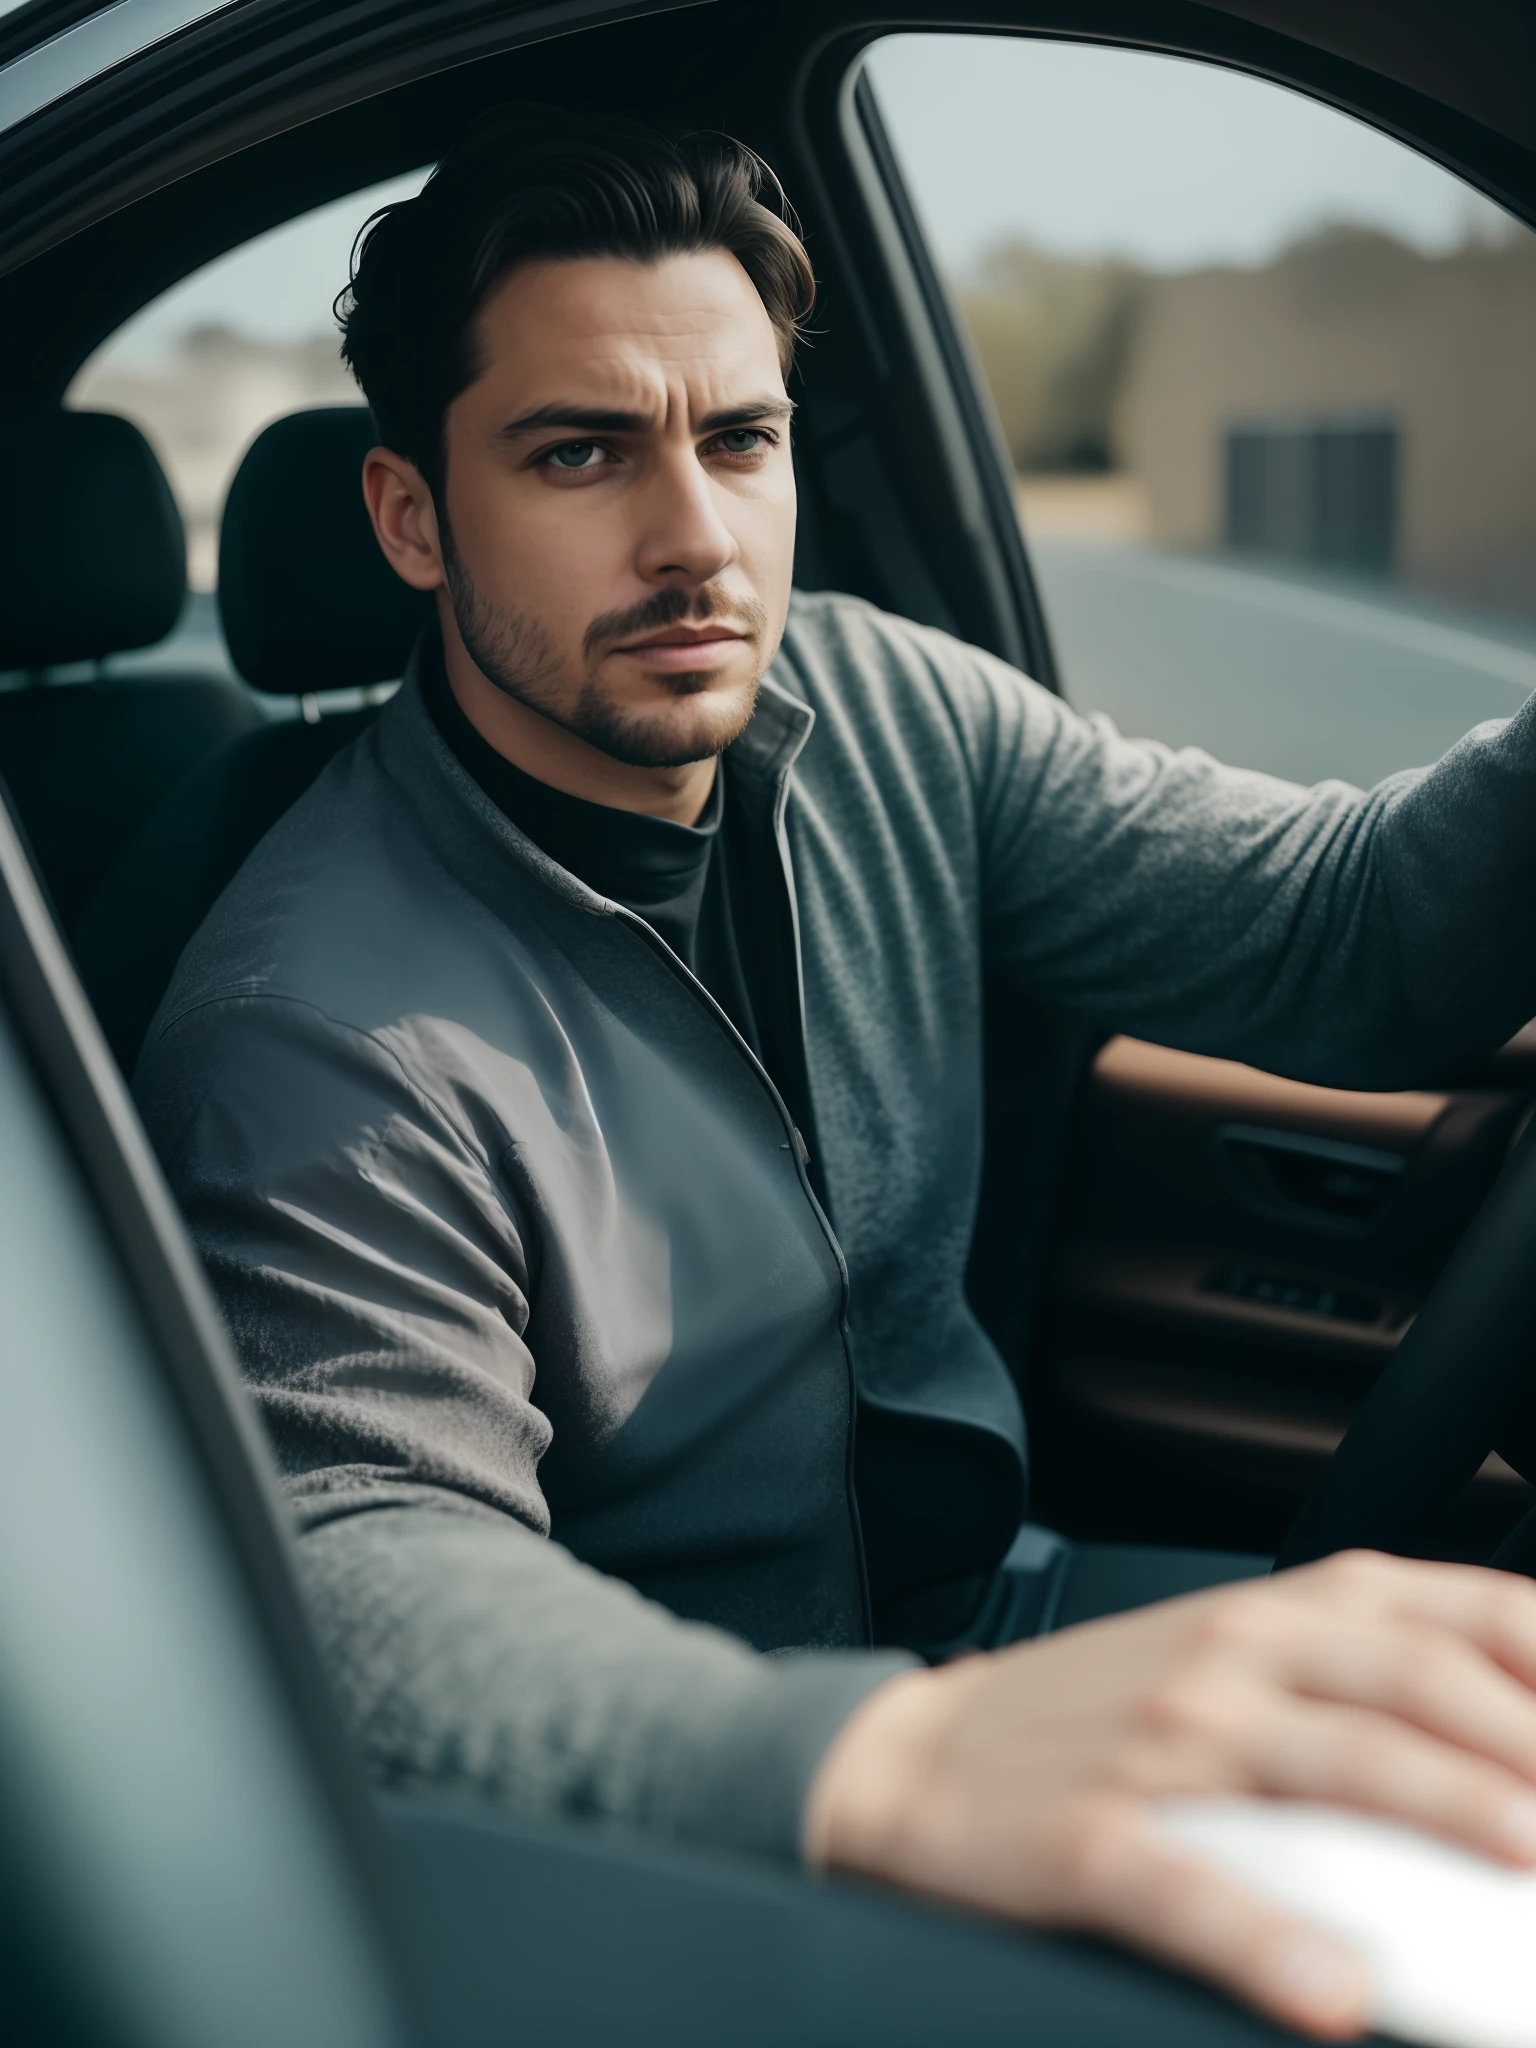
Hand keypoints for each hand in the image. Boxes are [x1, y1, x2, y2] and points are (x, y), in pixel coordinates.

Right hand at [803, 1550, 1535, 2037]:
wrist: (918, 1756)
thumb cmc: (1096, 1713)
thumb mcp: (1225, 1655)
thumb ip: (1351, 1670)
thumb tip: (1506, 1728)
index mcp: (1270, 1614)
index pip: (1440, 1609)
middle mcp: (1227, 1660)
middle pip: (1406, 1679)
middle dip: (1522, 1740)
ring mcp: (1162, 1744)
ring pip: (1324, 1764)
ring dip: (1436, 1804)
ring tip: (1524, 1857)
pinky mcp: (1093, 1835)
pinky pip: (1191, 1889)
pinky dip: (1265, 1939)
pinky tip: (1334, 1993)